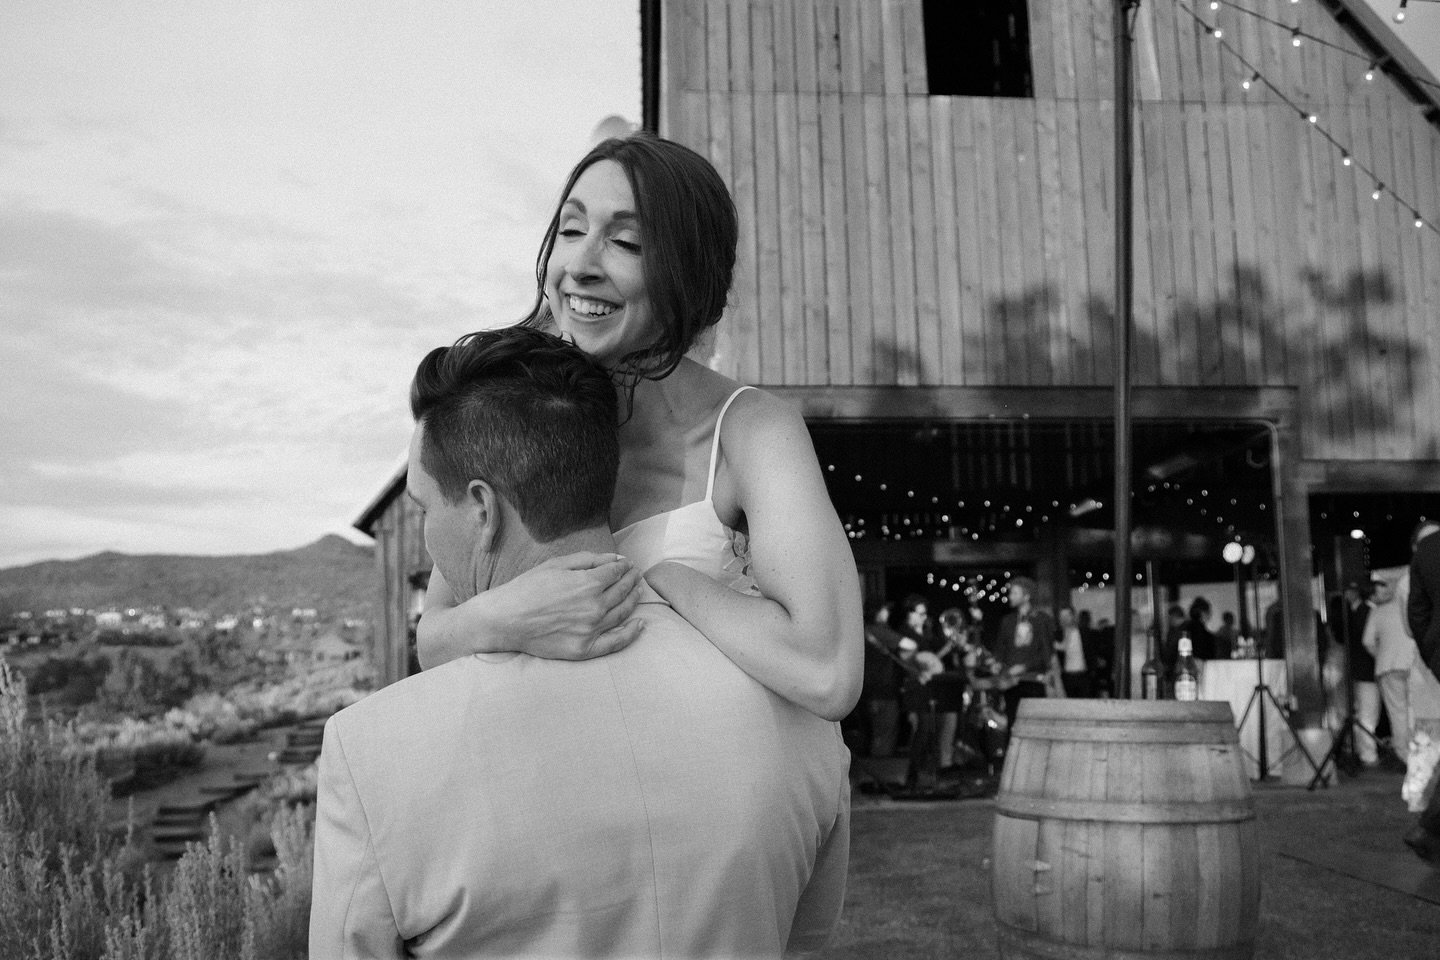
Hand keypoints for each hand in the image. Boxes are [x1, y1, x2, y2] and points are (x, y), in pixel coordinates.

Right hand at [514, 552, 646, 658]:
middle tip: (635, 574)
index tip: (627, 563)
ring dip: (634, 599)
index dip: (624, 566)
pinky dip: (631, 633)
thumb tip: (616, 559)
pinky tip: (640, 624)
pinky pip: (616, 642)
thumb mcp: (556, 564)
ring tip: (638, 591)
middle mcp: (595, 607)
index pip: (616, 572)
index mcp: (588, 584)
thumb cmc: (528, 588)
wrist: (505, 620)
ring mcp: (591, 630)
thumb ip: (589, 560)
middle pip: (623, 591)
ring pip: (623, 613)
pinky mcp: (585, 649)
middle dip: (631, 579)